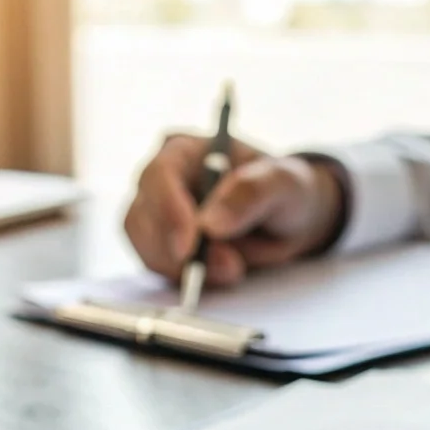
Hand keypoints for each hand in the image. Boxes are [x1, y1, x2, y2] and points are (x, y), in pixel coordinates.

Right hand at [124, 134, 344, 286]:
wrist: (287, 221)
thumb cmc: (285, 190)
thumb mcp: (283, 183)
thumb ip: (251, 194)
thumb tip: (210, 224)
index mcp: (184, 150)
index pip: (160, 176)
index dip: (169, 211)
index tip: (188, 247)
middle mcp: (162, 181)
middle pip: (142, 216)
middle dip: (180, 251)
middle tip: (229, 268)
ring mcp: (157, 216)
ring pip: (145, 247)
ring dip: (183, 269)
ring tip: (233, 269)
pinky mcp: (161, 247)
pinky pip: (158, 268)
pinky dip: (185, 279)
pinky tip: (219, 274)